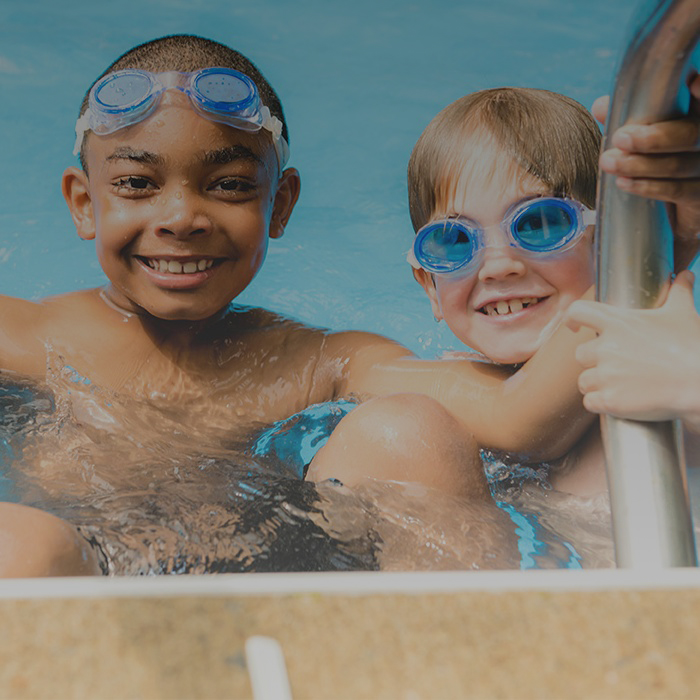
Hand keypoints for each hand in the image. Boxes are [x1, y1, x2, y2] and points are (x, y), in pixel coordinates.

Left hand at [564, 271, 699, 428]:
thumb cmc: (692, 347)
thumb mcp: (683, 313)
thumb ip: (678, 292)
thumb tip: (683, 276)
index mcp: (616, 323)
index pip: (578, 311)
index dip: (572, 318)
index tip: (574, 326)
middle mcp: (605, 348)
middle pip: (580, 354)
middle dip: (593, 360)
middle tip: (615, 366)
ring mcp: (605, 375)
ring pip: (583, 381)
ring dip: (596, 384)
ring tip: (618, 385)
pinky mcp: (609, 400)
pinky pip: (590, 402)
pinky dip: (600, 404)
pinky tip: (616, 401)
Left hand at [593, 73, 699, 245]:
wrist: (667, 213)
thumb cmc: (653, 162)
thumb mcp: (638, 137)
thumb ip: (626, 119)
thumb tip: (601, 106)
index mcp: (696, 116)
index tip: (692, 81)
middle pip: (690, 133)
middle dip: (653, 137)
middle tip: (620, 139)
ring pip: (680, 164)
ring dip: (640, 164)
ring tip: (610, 162)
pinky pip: (678, 190)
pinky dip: (648, 186)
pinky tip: (624, 183)